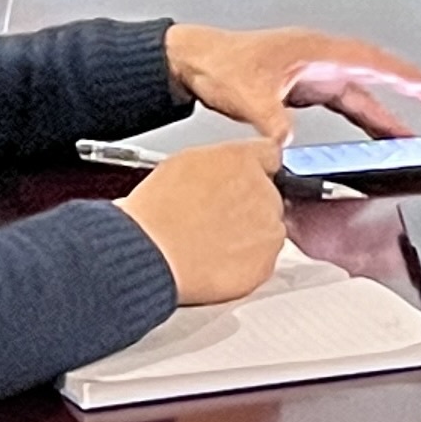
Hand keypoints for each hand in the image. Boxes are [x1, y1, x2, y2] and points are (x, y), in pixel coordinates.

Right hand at [120, 142, 283, 305]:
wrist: (151, 251)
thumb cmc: (156, 211)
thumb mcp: (184, 163)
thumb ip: (218, 163)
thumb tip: (221, 173)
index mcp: (243, 159)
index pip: (270, 155)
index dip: (256, 170)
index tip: (247, 181)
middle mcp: (262, 190)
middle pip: (268, 196)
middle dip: (249, 207)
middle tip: (218, 221)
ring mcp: (267, 228)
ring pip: (267, 230)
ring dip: (249, 237)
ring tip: (213, 246)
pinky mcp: (264, 263)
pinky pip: (261, 263)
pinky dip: (245, 266)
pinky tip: (217, 264)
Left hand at [163, 19, 420, 153]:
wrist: (195, 61)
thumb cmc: (220, 64)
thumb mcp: (246, 94)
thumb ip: (271, 119)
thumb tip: (288, 142)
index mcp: (313, 50)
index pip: (367, 61)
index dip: (400, 74)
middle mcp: (319, 58)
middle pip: (373, 73)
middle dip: (408, 86)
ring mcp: (313, 72)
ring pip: (359, 93)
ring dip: (385, 112)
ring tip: (410, 136)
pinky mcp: (304, 87)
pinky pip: (343, 104)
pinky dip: (362, 119)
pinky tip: (373, 138)